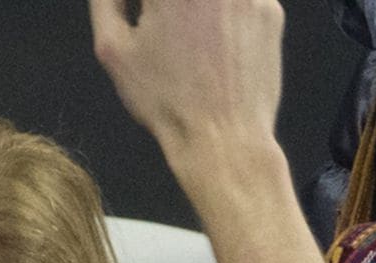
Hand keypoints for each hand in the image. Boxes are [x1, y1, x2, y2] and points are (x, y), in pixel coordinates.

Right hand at [88, 0, 283, 178]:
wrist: (222, 136)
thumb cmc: (164, 99)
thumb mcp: (113, 51)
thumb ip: (105, 1)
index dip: (144, 10)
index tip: (144, 22)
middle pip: (180, 1)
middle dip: (168, 13)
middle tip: (167, 41)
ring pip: (211, 4)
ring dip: (197, 17)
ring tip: (194, 53)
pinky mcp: (270, 9)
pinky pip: (240, 6)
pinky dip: (225, 25)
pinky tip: (216, 58)